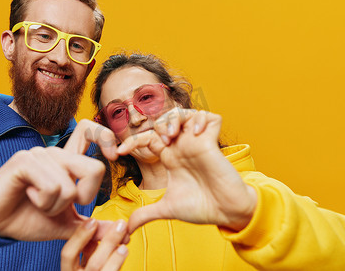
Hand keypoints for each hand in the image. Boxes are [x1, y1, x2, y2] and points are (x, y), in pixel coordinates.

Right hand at [0, 119, 117, 240]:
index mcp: (67, 162)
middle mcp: (56, 153)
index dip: (106, 138)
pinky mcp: (25, 161)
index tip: (114, 156)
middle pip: (95, 168)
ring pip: (70, 186)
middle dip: (84, 198)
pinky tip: (28, 196)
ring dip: (55, 206)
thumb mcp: (65, 225)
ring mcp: (40, 155)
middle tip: (63, 203)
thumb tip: (119, 232)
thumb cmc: (28, 218)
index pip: (90, 131)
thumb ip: (90, 226)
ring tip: (38, 202)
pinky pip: (52, 186)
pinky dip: (43, 202)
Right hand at [61, 219, 128, 270]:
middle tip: (120, 226)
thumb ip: (88, 248)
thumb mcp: (84, 262)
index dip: (80, 236)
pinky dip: (118, 262)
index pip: (68, 254)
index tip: (93, 221)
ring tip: (125, 243)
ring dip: (117, 256)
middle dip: (108, 242)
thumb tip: (99, 227)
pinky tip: (124, 251)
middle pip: (93, 263)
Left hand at [117, 108, 256, 233]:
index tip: (119, 153)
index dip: (132, 141)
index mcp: (170, 158)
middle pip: (165, 120)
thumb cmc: (200, 208)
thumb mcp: (167, 209)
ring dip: (175, 119)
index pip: (148, 139)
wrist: (225, 213)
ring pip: (185, 114)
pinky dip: (201, 118)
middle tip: (161, 141)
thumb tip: (125, 229)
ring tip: (174, 135)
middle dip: (158, 125)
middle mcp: (182, 147)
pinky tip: (197, 133)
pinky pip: (210, 116)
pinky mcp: (213, 141)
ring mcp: (198, 142)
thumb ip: (145, 214)